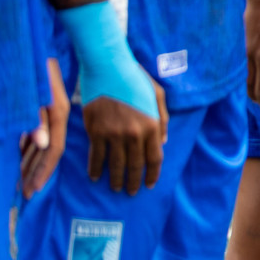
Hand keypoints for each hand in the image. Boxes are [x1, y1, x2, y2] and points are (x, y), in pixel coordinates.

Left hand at [21, 58, 69, 196]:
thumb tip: (44, 144)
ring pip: (41, 143)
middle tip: (25, 193)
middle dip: (36, 172)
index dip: (43, 171)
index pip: (53, 151)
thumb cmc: (36, 68)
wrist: (39, 44)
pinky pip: (36, 132)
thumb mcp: (36, 93)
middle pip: (47, 151)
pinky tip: (20, 156)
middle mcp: (55, 115)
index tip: (33, 190)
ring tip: (21, 180)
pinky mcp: (41, 106)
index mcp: (58, 114)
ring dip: (31, 162)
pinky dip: (27, 147)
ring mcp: (49, 111)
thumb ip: (39, 119)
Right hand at [83, 80, 167, 194]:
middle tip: (132, 192)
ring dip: (116, 180)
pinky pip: (96, 157)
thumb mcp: (157, 95)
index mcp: (152, 125)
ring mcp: (114, 134)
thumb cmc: (135, 79)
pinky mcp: (96, 132)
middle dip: (134, 181)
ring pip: (116, 165)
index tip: (149, 184)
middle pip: (136, 165)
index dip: (152, 174)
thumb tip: (163, 142)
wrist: (108, 68)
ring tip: (116, 188)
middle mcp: (134, 133)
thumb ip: (162, 119)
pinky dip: (96, 169)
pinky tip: (96, 177)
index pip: (154, 158)